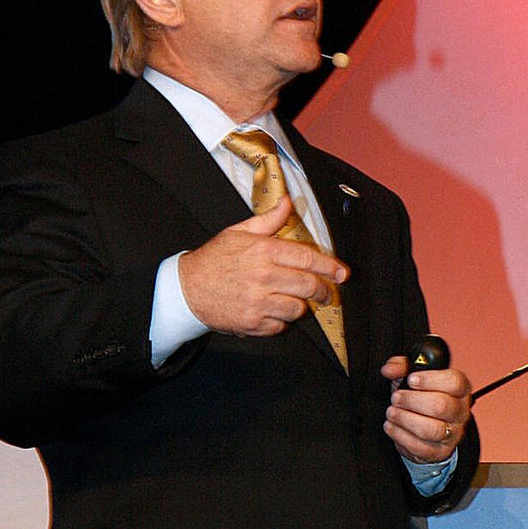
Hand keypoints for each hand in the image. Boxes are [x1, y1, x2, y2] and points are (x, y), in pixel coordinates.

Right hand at [178, 197, 347, 336]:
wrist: (186, 289)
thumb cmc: (214, 260)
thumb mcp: (239, 232)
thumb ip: (269, 220)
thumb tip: (288, 202)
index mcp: (264, 252)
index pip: (307, 258)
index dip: (329, 267)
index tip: (341, 273)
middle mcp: (263, 277)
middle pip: (309, 286)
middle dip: (324, 291)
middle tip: (327, 293)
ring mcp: (258, 302)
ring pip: (298, 309)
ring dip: (301, 307)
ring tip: (295, 301)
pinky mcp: (252, 323)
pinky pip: (281, 327)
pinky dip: (282, 322)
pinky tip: (274, 311)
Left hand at [381, 356, 470, 463]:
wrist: (426, 427)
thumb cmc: (422, 397)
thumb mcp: (413, 376)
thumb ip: (402, 367)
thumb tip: (389, 369)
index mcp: (460, 389)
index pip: (455, 382)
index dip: (431, 380)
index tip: (411, 379)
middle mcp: (460, 411)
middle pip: (442, 406)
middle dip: (412, 401)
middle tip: (396, 398)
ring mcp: (452, 433)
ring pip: (432, 429)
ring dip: (405, 419)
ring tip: (392, 412)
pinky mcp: (440, 452)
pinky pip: (421, 447)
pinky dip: (401, 436)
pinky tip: (391, 426)